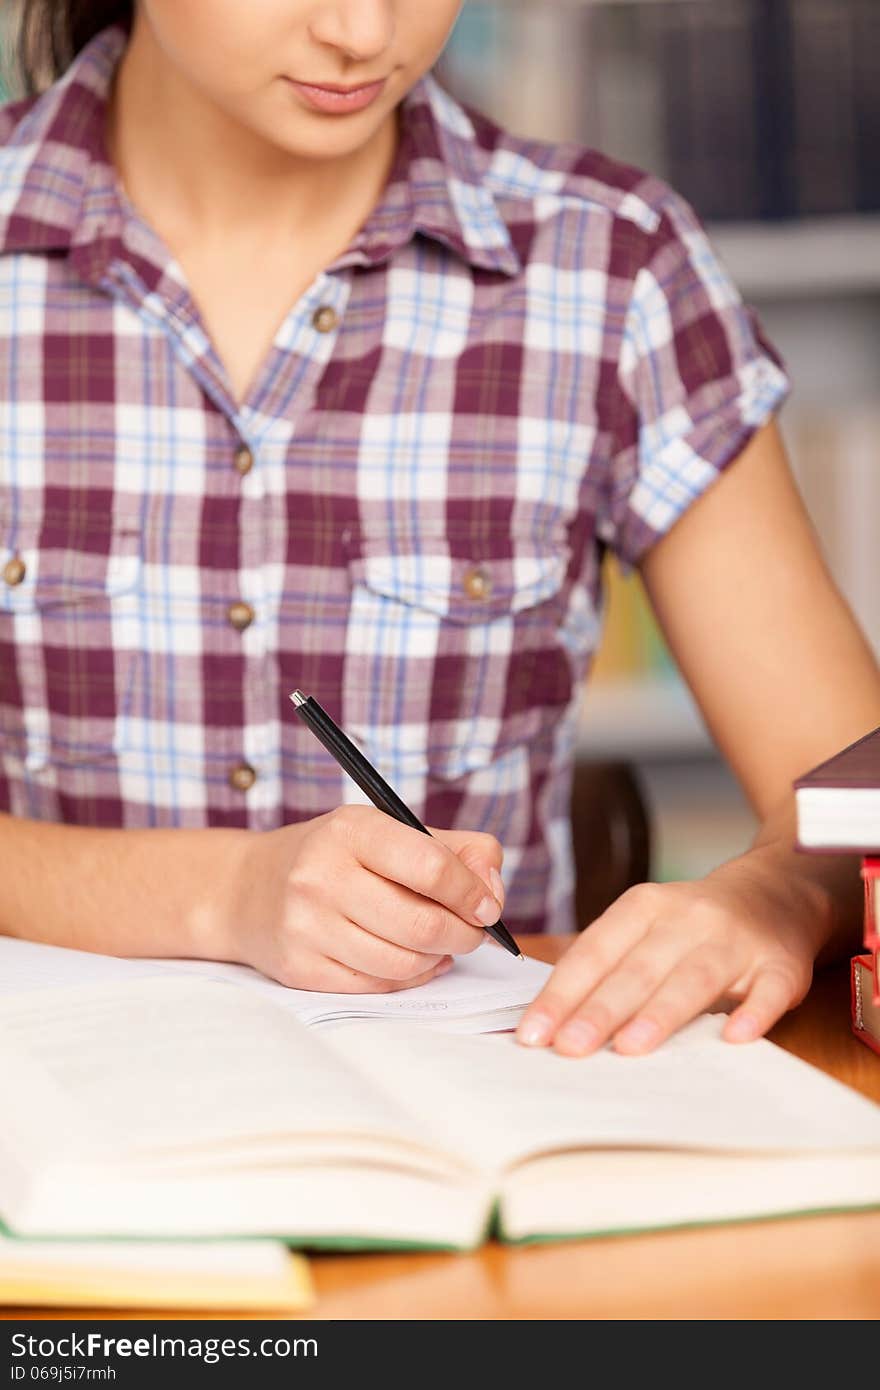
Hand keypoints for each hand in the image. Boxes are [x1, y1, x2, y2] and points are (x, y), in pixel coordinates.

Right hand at [227, 806, 504, 992]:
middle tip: (472, 933)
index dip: (472, 893)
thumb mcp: (386, 830)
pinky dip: (408, 978)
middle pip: (422, 923)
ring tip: (441, 945)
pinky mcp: (299, 968)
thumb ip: (454, 850)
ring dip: (437, 959)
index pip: (432, 867)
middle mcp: (322, 875)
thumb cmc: (334, 857)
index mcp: (351, 830)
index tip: (487, 907)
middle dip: (464, 934)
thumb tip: (492, 890)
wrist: (246, 890)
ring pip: (403, 963)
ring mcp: (306, 925)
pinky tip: (411, 960)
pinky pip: (377, 986)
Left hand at [516, 859, 830, 1055]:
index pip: (595, 952)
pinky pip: (769, 990)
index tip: (534, 1033)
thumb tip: (553, 1023)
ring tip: (630, 1048)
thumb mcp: (645, 927)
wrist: (775, 894)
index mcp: (644, 907)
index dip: (563, 993)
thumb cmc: (693, 925)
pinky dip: (753, 1013)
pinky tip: (735, 1038)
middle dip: (600, 1010)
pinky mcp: (782, 965)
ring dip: (661, 1013)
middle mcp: (688, 918)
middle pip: (639, 968)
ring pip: (694, 978)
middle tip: (569, 1048)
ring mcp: (737, 940)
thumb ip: (609, 967)